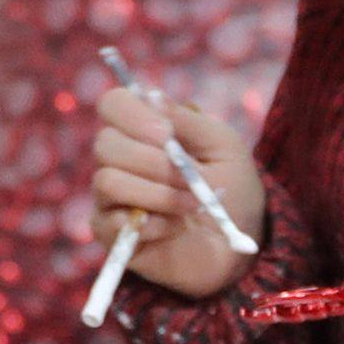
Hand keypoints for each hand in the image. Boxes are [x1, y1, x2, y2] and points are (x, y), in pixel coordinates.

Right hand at [88, 87, 267, 301]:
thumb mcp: (223, 147)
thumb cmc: (231, 190)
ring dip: (157, 194)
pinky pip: (111, 221)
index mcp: (144, 130)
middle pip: (106, 143)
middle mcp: (120, 159)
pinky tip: (174, 228)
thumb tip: (153, 98)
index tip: (166, 134)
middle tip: (189, 179)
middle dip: (153, 162)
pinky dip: (151, 224)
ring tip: (192, 205)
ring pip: (107, 181)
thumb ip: (190, 122)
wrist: (237, 245)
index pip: (113, 105)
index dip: (132, 115)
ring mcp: (111, 196)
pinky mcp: (110, 232)